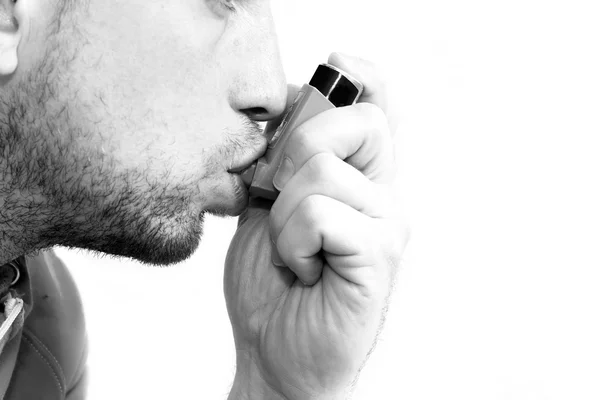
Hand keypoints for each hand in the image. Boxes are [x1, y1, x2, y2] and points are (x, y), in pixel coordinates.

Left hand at [224, 52, 407, 399]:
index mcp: (359, 181)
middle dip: (297, 151)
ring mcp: (387, 225)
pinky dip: (293, 243)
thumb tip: (290, 105)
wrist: (274, 355)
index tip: (337, 62)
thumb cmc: (274, 286)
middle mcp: (383, 197)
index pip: (378, 109)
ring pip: (323, 171)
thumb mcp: (267, 209)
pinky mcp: (379, 256)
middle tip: (283, 201)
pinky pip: (320, 214)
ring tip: (293, 251)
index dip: (360, 77)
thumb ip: (283, 162)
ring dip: (284, 215)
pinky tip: (305, 270)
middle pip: (356, 122)